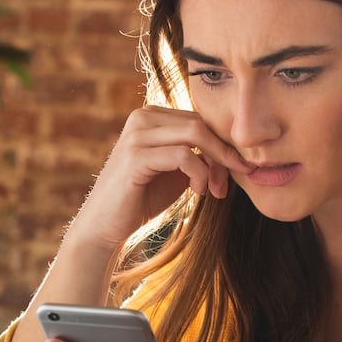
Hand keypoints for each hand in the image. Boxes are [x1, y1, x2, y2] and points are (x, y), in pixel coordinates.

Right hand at [67, 106, 251, 250]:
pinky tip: (198, 192)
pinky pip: (183, 155)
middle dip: (223, 153)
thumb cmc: (143, 198)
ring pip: (196, 134)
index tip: (235, 172)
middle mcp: (142, 117)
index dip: (222, 145)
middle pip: (201, 124)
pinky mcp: (136, 156)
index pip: (200, 119)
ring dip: (214, 165)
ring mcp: (137, 134)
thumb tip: (234, 149)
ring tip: (213, 190)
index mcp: (152, 115)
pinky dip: (199, 174)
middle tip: (227, 184)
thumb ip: (199, 154)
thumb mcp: (177, 171)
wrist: (106, 225)